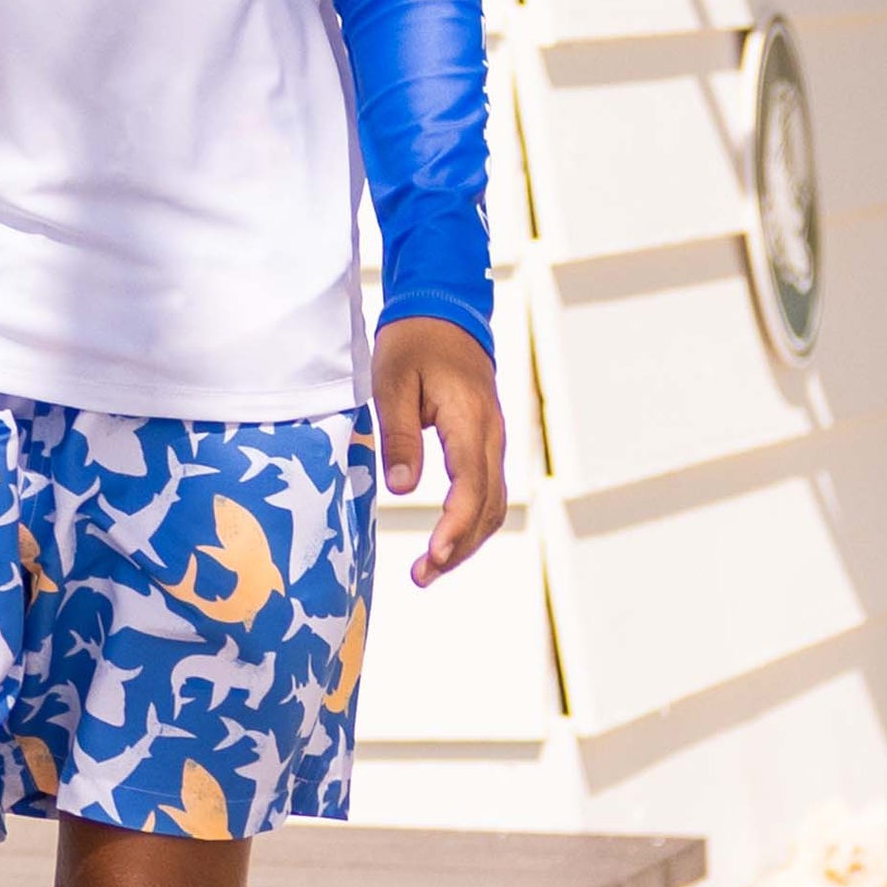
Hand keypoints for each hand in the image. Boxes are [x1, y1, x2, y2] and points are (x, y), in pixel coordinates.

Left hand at [372, 317, 506, 588]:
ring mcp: (493, 439)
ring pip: (493, 504)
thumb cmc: (412, 343)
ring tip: (430, 568)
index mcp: (468, 419)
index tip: (434, 558)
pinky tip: (447, 537)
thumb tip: (403, 489)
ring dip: (467, 541)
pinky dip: (472, 521)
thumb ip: (399, 435)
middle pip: (488, 506)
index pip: (471, 487)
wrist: (443, 311)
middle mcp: (490, 435)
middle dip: (459, 548)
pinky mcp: (486, 441)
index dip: (455, 528)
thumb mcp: (392, 382)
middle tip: (422, 576)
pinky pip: (488, 490)